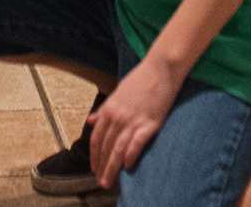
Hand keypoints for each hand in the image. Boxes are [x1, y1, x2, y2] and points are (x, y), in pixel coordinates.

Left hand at [90, 57, 182, 188]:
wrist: (160, 69)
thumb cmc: (139, 80)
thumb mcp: (116, 94)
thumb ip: (103, 110)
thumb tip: (90, 121)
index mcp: (109, 108)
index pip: (96, 137)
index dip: (94, 154)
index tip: (93, 167)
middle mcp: (118, 116)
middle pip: (106, 146)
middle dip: (101, 165)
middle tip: (100, 181)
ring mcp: (133, 120)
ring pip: (118, 148)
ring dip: (112, 166)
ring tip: (108, 179)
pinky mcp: (149, 123)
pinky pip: (136, 144)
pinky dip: (131, 157)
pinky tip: (128, 166)